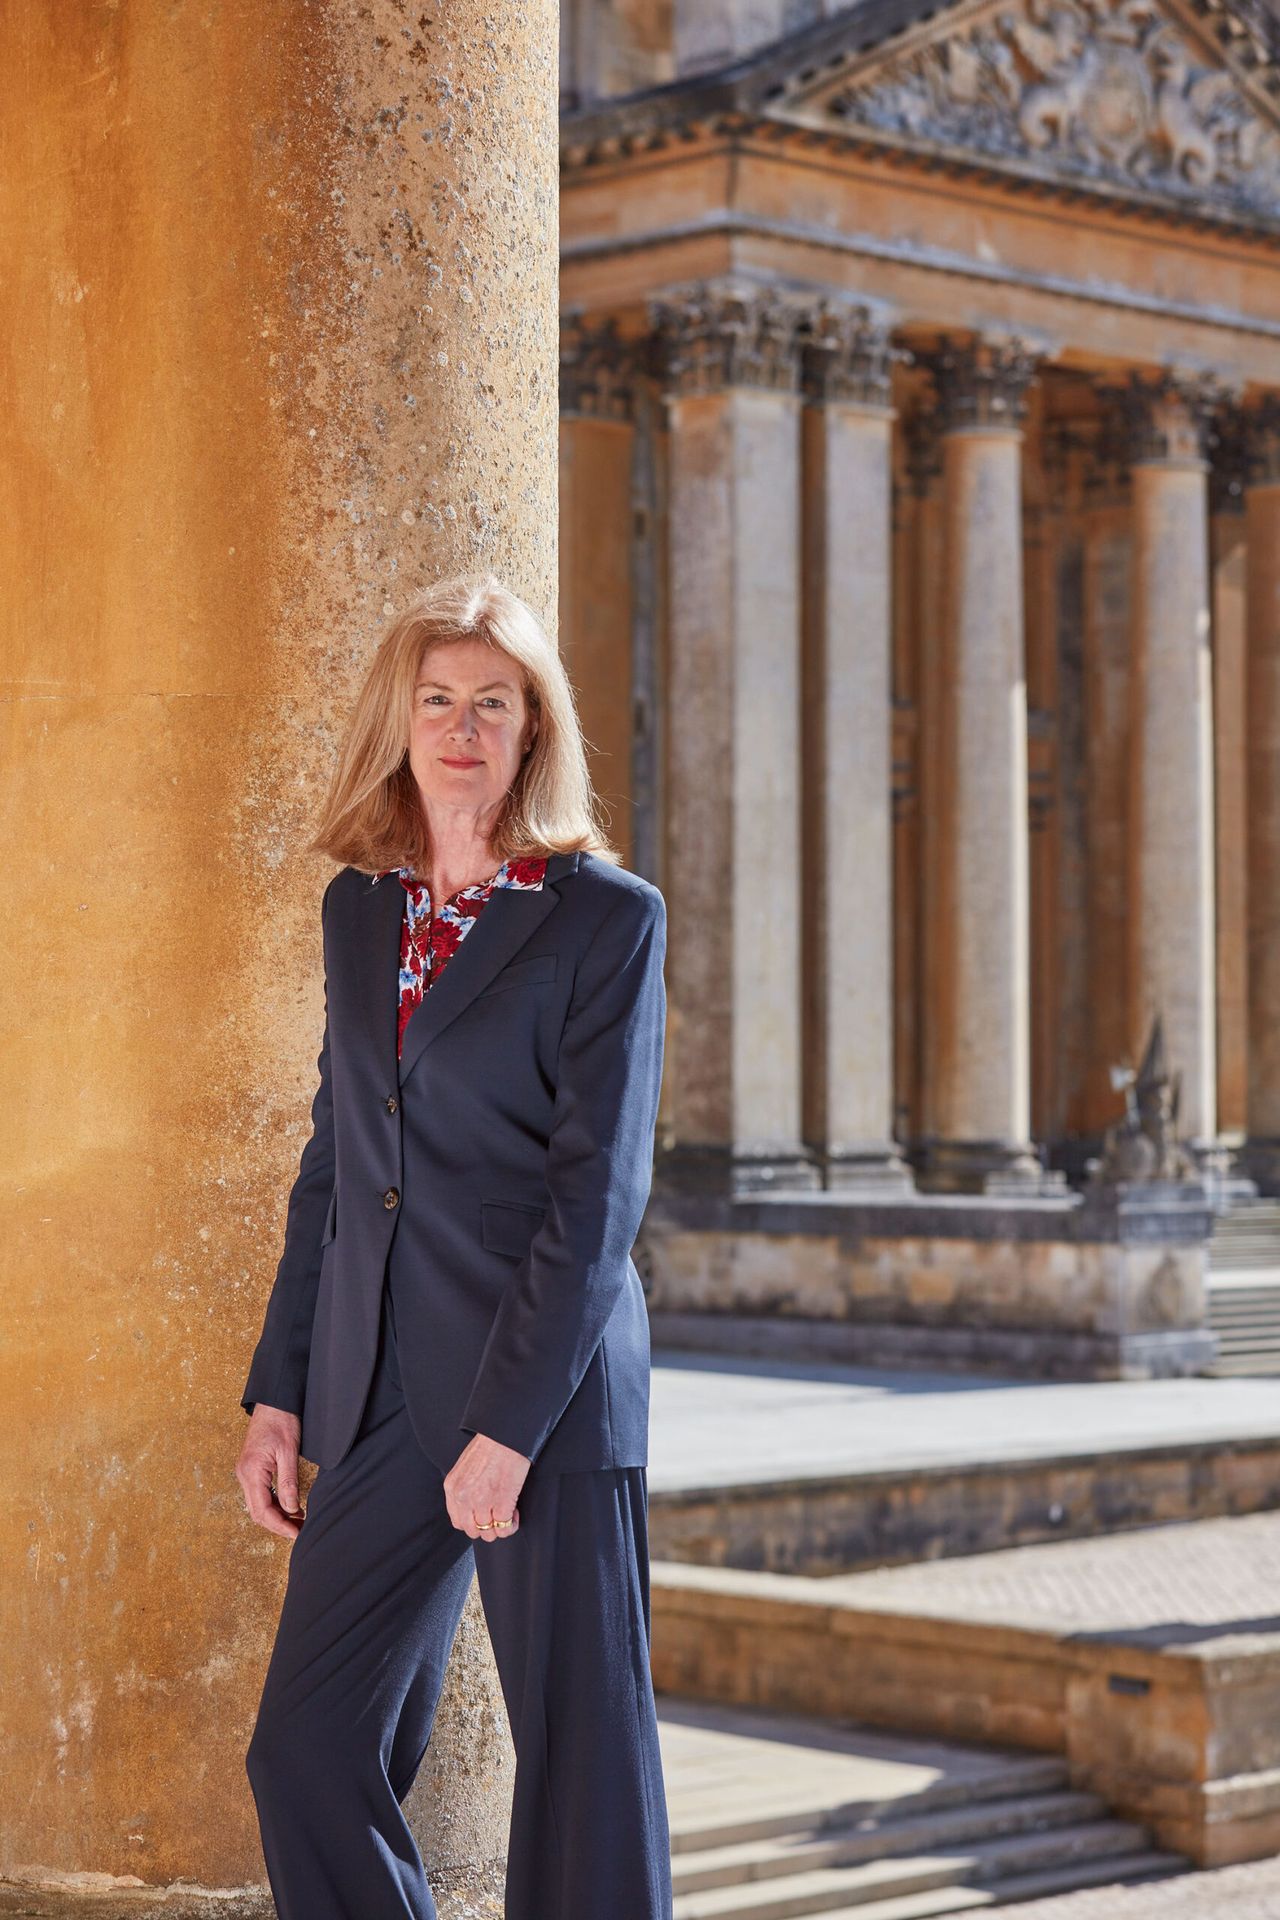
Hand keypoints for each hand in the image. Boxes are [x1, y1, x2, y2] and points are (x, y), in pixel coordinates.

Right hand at [237, 1405, 306, 1540]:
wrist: (274, 1401)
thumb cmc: (281, 1420)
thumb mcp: (289, 1451)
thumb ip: (289, 1482)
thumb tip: (292, 1509)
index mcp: (251, 1472)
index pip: (263, 1510)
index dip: (280, 1525)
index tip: (296, 1533)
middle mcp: (244, 1475)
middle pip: (258, 1512)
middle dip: (278, 1524)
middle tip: (299, 1530)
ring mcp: (246, 1472)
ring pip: (258, 1504)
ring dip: (277, 1516)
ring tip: (298, 1521)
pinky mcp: (252, 1469)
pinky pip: (260, 1493)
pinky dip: (274, 1504)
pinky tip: (290, 1506)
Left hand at [444, 1432, 529, 1542]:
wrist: (505, 1434)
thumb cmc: (489, 1444)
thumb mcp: (465, 1467)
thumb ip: (464, 1487)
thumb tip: (473, 1504)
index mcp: (453, 1487)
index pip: (457, 1521)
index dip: (473, 1522)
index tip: (484, 1513)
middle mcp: (464, 1498)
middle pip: (472, 1531)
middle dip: (486, 1526)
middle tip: (497, 1513)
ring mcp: (482, 1502)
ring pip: (489, 1534)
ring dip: (500, 1526)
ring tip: (508, 1512)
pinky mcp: (502, 1502)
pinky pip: (505, 1528)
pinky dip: (512, 1525)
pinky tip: (515, 1512)